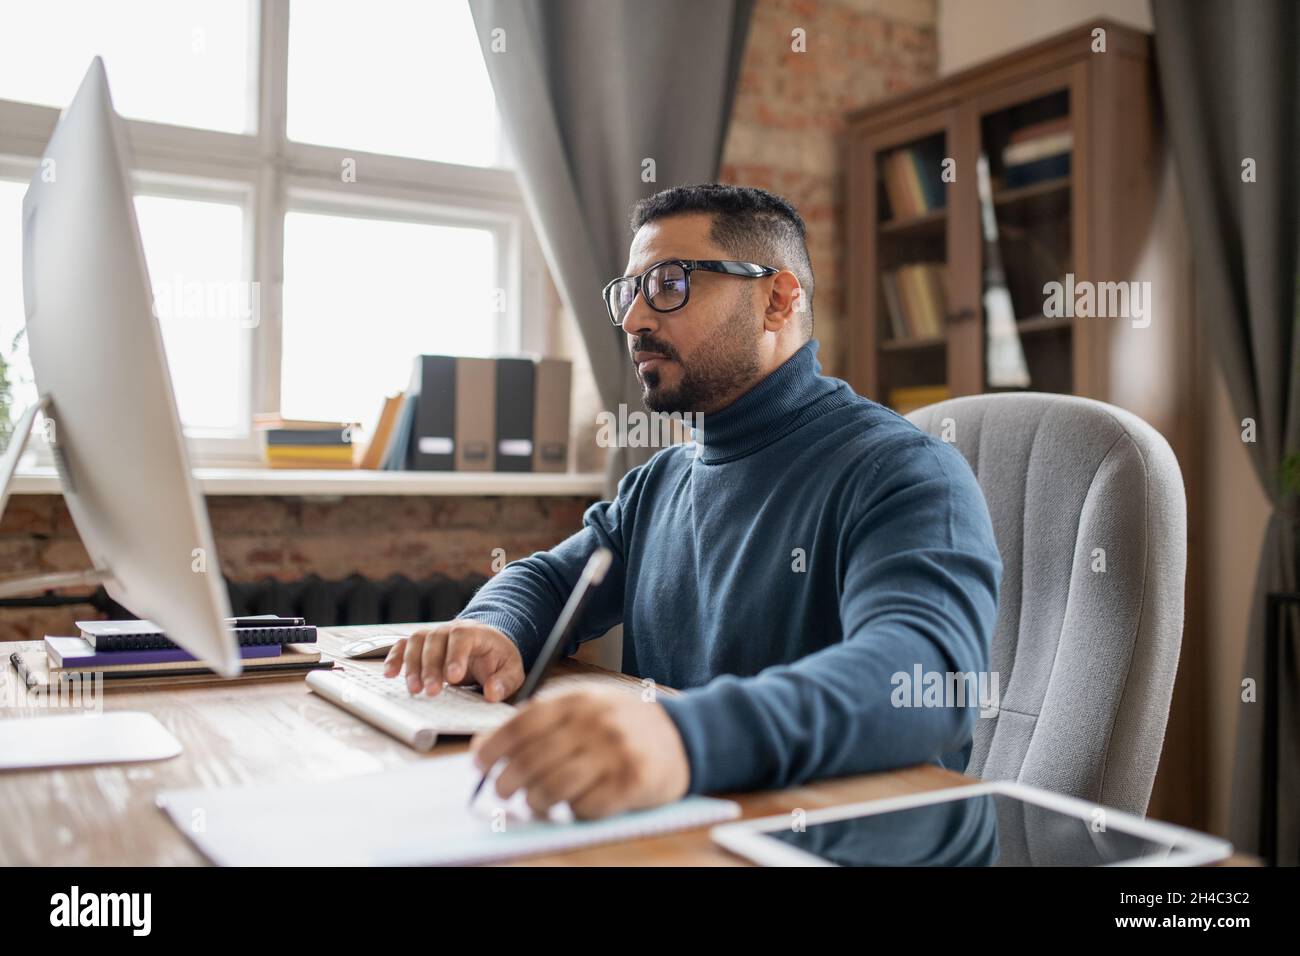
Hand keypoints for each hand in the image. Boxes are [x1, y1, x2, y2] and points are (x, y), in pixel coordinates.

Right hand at [382, 621, 523, 701]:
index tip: (453, 677)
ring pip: (417, 642)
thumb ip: (504, 682)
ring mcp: (434, 636)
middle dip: (431, 667)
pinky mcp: (422, 645)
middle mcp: (452, 630)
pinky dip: (395, 657)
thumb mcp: (512, 671)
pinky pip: (404, 645)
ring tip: (414, 689)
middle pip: (435, 640)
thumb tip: (492, 693)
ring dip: (412, 665)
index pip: (462, 637)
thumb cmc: (499, 660)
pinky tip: (390, 673)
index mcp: (476, 633)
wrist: (488, 645)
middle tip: (432, 691)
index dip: (455, 655)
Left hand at [470, 687, 690, 818]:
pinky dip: (573, 811)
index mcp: (577, 700)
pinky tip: (578, 803)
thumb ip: (539, 722)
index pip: (521, 725)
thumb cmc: (620, 723)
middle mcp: (594, 723)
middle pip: (531, 762)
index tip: (478, 765)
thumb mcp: (583, 707)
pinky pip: (584, 808)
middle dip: (507, 783)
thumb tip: (484, 748)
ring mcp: (614, 753)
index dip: (492, 748)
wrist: (683, 734)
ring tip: (536, 803)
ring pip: (552, 790)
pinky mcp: (632, 783)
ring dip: (536, 803)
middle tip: (503, 793)